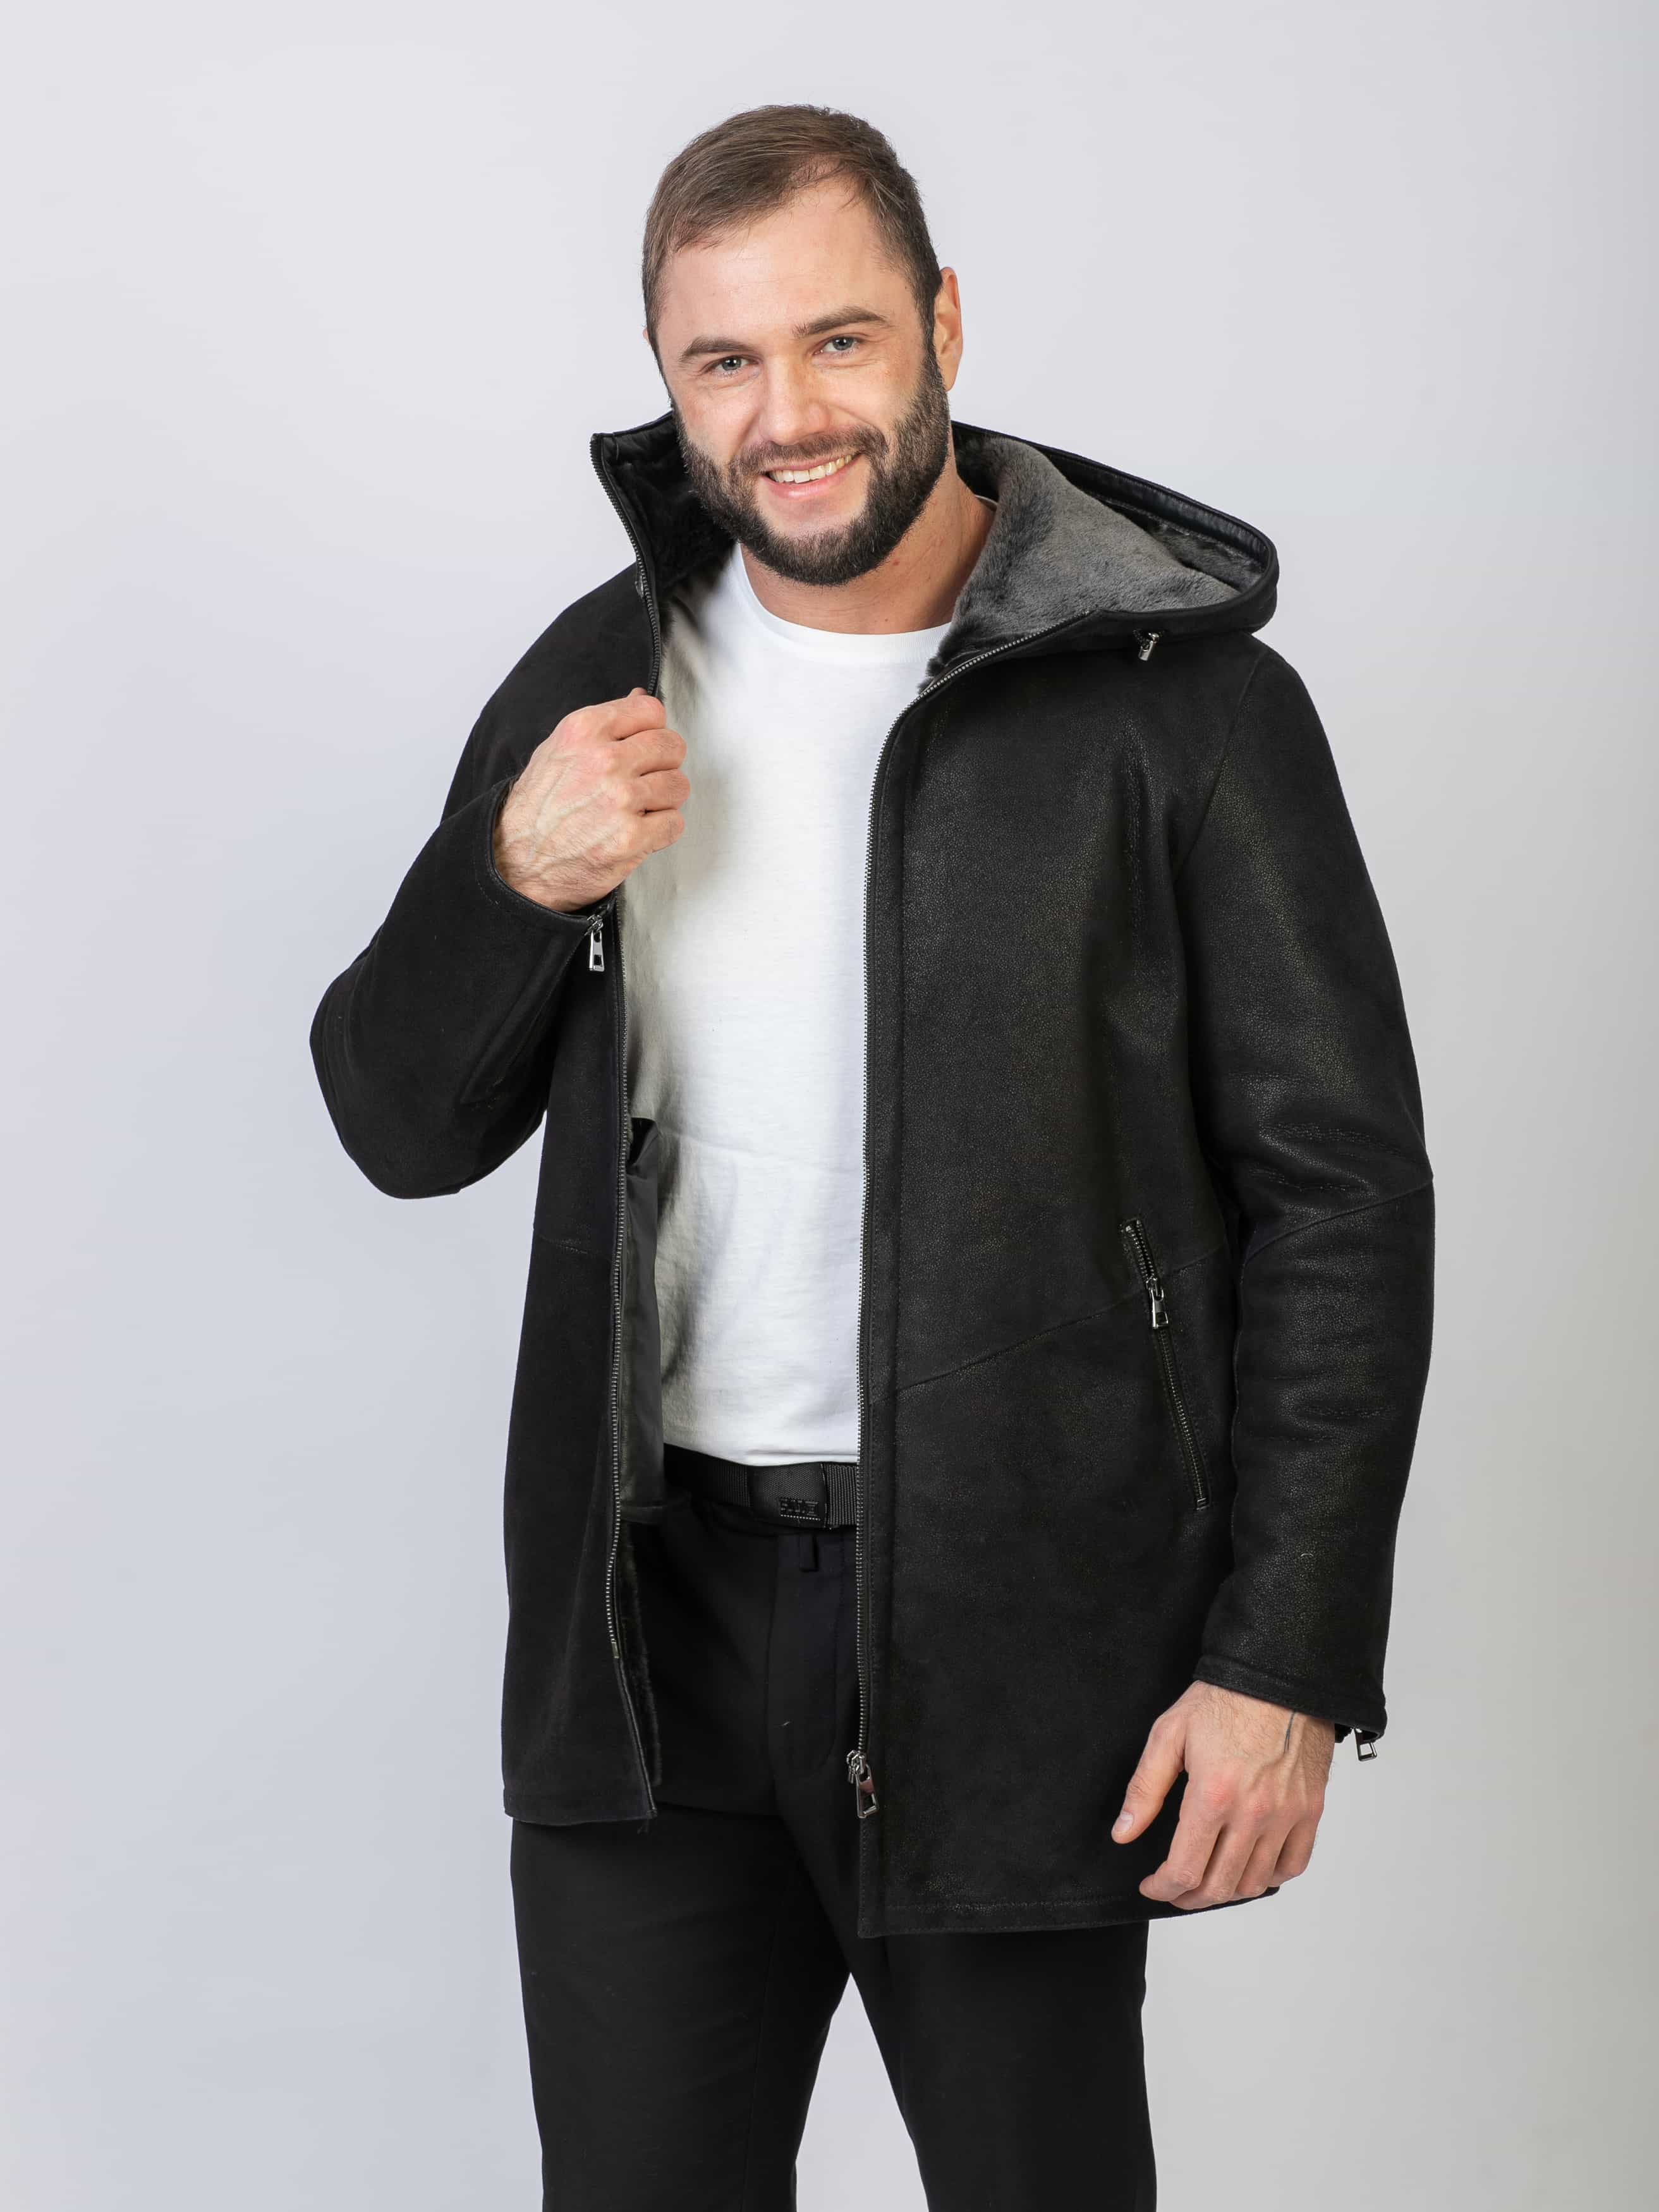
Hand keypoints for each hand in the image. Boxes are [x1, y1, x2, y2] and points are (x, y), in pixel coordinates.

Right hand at [492, 687, 687, 911]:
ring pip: (678, 785)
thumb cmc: (536, 810)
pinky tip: (638, 833)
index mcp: (584, 730)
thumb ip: (603, 725)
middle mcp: (603, 760)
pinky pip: (675, 823)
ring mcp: (619, 799)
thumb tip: (639, 697)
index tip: (642, 749)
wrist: (516, 864)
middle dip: (664, 765)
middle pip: (671, 746)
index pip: (650, 710)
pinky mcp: (631, 837)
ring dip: (664, 801)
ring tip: (637, 810)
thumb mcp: (558, 751)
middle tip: (644, 782)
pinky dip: (661, 831)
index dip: (653, 731)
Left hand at [1110, 1681, 1334, 1909]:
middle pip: (1219, 1885)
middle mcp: (1253, 1813)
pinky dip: (1269, 1878)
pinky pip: (1293, 1865)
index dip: (1162, 1888)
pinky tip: (1249, 1869)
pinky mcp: (1310, 1810)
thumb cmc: (1223, 1700)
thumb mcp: (1169, 1734)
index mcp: (1213, 1795)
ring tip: (1207, 1882)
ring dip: (1226, 1892)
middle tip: (1174, 1890)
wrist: (1277, 1677)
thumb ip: (1145, 1789)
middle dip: (1189, 1897)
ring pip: (1254, 1882)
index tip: (1151, 1886)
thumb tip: (1124, 1832)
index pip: (1184, 1869)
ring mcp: (1286, 1815)